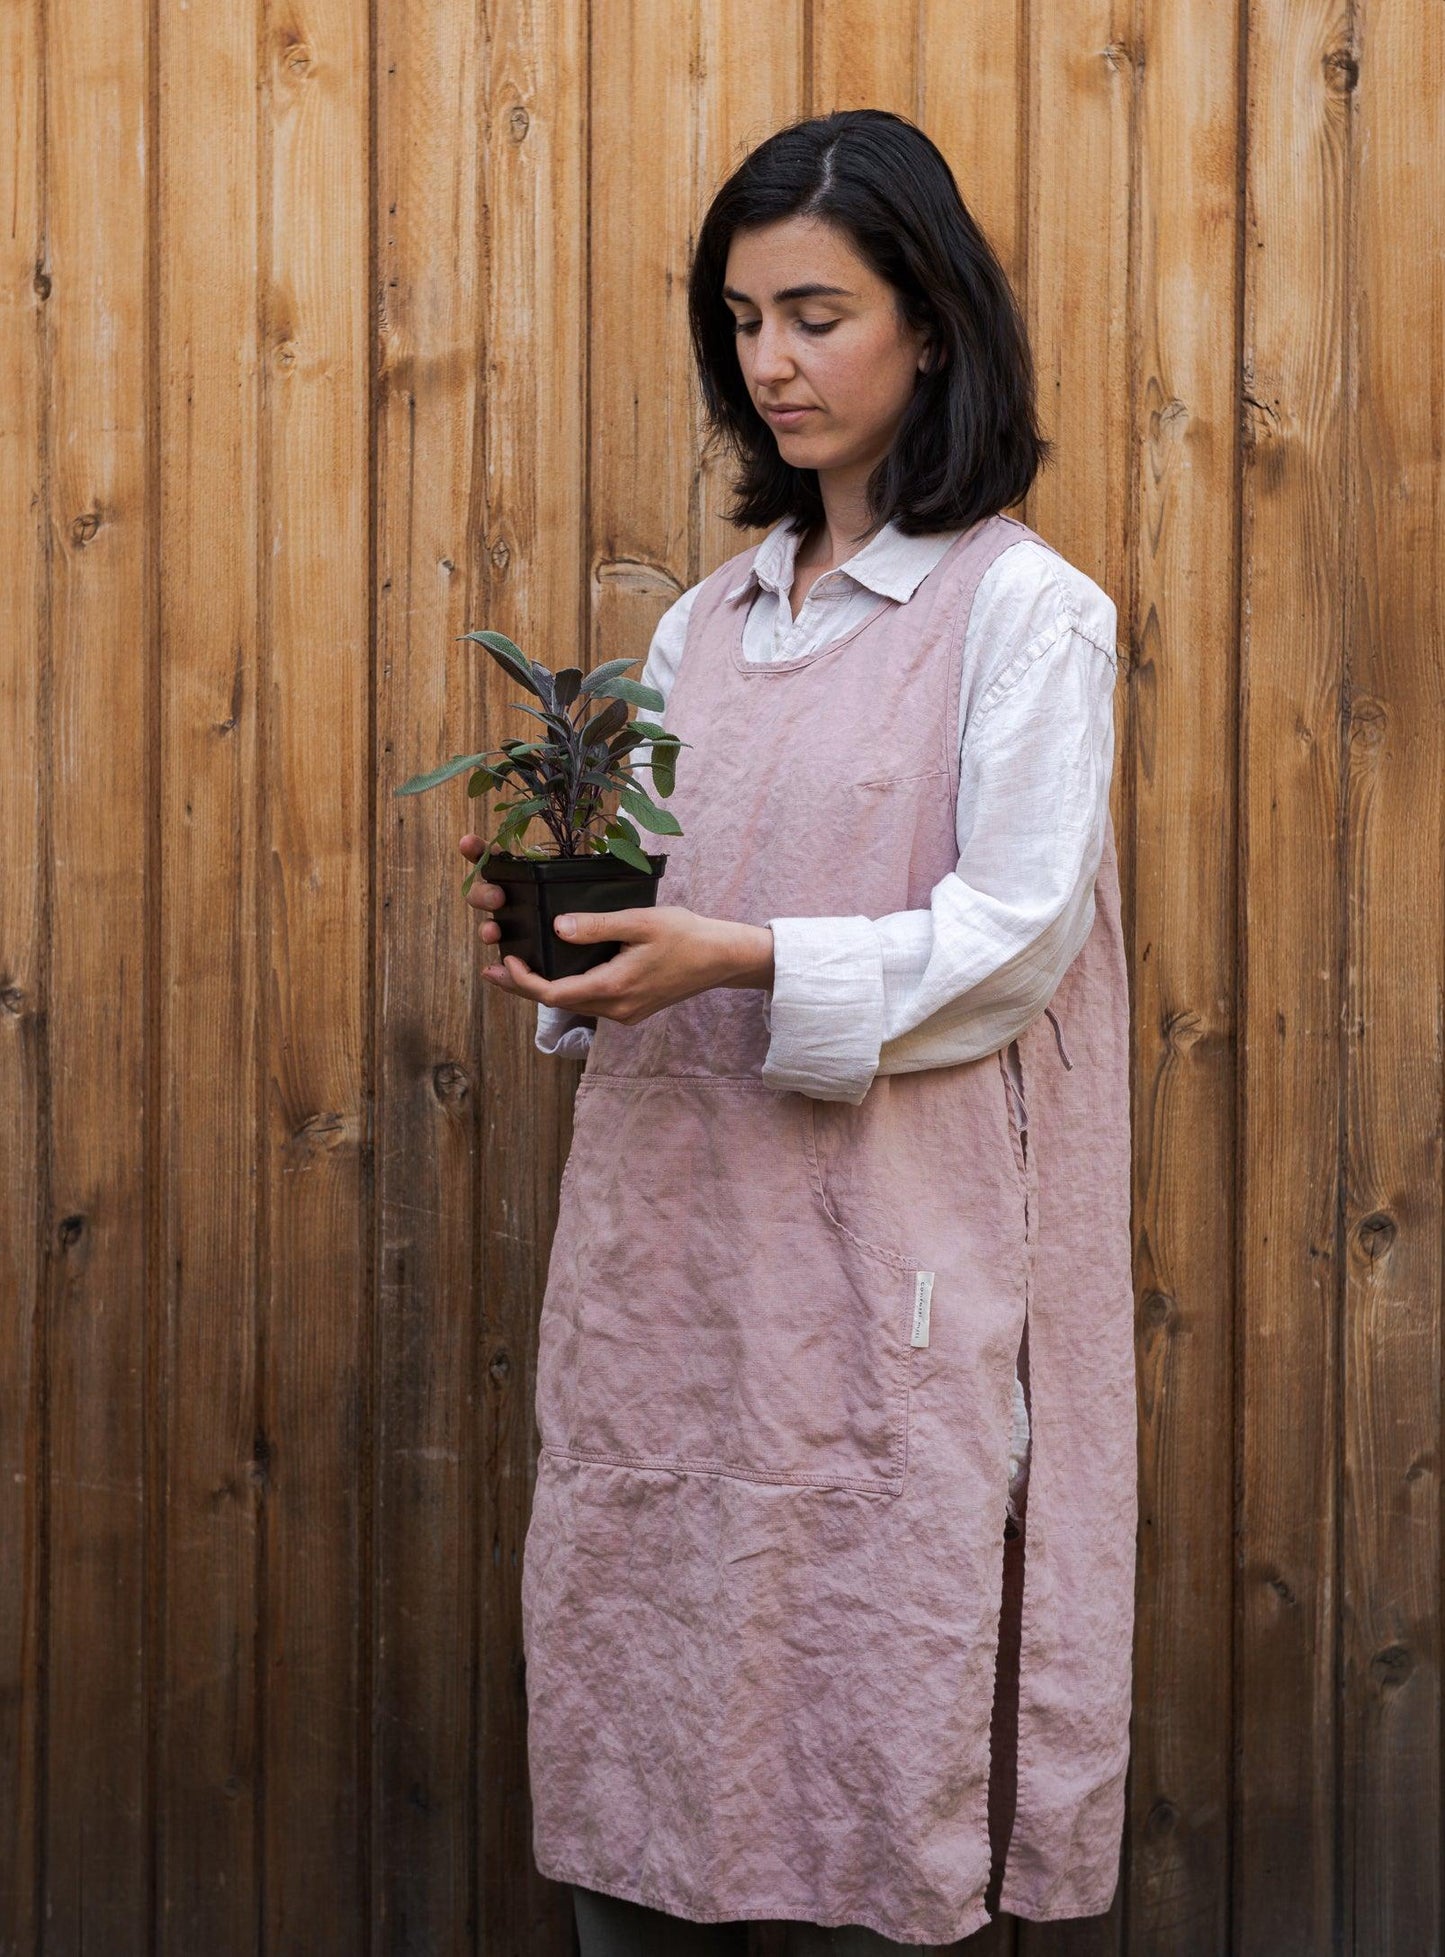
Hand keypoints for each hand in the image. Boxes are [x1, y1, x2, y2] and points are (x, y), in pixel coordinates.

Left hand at [458, 833, 773, 1021]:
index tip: (505, 960)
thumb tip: (557, 928)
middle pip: (557, 1004)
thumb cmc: (685, 935)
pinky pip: (589, 1002)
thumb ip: (597, 926)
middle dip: (523, 987)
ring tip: (516, 969)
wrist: (721, 958)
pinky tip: (557, 972)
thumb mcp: (639, 922)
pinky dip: (567, 989)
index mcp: (613, 988)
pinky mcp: (632, 1008)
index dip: (523, 981)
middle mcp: (615, 1009)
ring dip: (543, 989)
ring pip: (573, 1004)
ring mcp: (624, 1012)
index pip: (554, 995)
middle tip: (492, 970)